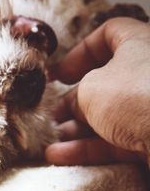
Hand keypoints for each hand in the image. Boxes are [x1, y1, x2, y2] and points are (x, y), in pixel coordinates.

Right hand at [46, 17, 149, 164]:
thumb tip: (75, 106)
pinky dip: (88, 148)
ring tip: (50, 140)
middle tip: (51, 115)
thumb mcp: (91, 89)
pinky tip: (60, 157)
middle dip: (72, 101)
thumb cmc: (137, 97)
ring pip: (108, 116)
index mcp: (140, 45)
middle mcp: (148, 75)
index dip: (79, 53)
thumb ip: (77, 94)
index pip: (109, 34)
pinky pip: (116, 140)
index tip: (58, 75)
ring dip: (75, 129)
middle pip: (104, 83)